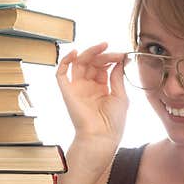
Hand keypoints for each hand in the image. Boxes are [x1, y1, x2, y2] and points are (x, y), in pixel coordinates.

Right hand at [56, 42, 128, 160]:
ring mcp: (77, 88)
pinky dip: (65, 61)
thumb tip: (120, 59)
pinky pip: (61, 73)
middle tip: (112, 50)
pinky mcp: (67, 91)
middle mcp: (88, 86)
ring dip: (89, 53)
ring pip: (79, 64)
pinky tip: (75, 53)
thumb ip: (117, 77)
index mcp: (102, 88)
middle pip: (92, 63)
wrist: (102, 136)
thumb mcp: (120, 95)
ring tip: (101, 47)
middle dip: (102, 55)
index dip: (111, 59)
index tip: (122, 55)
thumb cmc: (114, 122)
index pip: (103, 67)